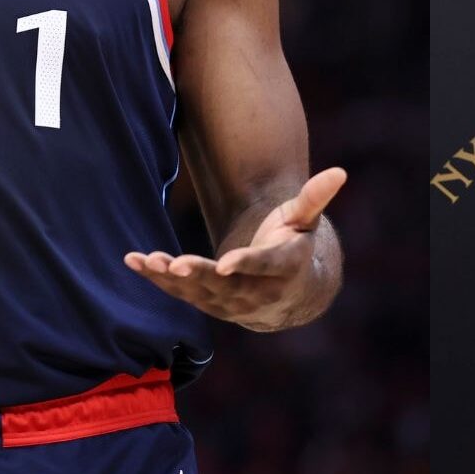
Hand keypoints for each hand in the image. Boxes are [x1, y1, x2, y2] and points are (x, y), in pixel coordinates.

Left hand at [125, 166, 345, 330]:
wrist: (289, 293)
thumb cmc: (295, 244)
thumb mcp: (306, 221)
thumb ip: (316, 197)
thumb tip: (341, 170)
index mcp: (283, 268)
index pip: (264, 268)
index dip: (245, 265)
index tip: (227, 264)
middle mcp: (257, 292)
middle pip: (225, 285)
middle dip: (199, 275)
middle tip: (177, 264)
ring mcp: (231, 303)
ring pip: (197, 291)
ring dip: (170, 277)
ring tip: (147, 260)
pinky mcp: (208, 302)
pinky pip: (180, 292)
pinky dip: (156, 278)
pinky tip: (133, 261)